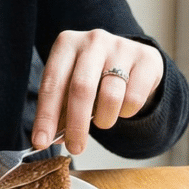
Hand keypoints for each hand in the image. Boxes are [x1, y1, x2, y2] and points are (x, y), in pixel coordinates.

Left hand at [33, 29, 163, 154]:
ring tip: (102, 122)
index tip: (40, 142)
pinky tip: (122, 107)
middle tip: (74, 148)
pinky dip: (126, 112)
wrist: (133, 60)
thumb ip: (59, 109)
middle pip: (81, 89)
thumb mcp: (71, 84)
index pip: (51, 84)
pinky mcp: (147, 58)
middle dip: (76, 125)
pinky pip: (134, 98)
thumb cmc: (93, 76)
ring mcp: (121, 47)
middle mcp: (93, 40)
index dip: (45, 116)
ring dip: (104, 120)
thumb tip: (47, 140)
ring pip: (110, 96)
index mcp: (66, 44)